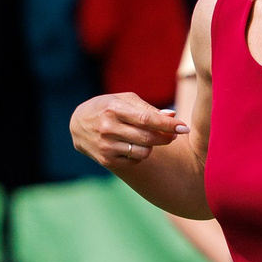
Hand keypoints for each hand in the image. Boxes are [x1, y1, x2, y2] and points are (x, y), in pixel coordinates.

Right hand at [70, 92, 186, 171]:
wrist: (77, 124)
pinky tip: (133, 145)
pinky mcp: (106, 160)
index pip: (147, 119)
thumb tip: (173, 115)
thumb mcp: (124, 100)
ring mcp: (106, 146)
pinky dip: (140, 154)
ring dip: (152, 146)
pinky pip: (135, 161)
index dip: (168, 124)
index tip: (184, 128)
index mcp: (114, 109)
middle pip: (148, 138)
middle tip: (173, 135)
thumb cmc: (107, 108)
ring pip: (144, 152)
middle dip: (166, 137)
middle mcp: (108, 128)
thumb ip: (148, 108)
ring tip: (147, 137)